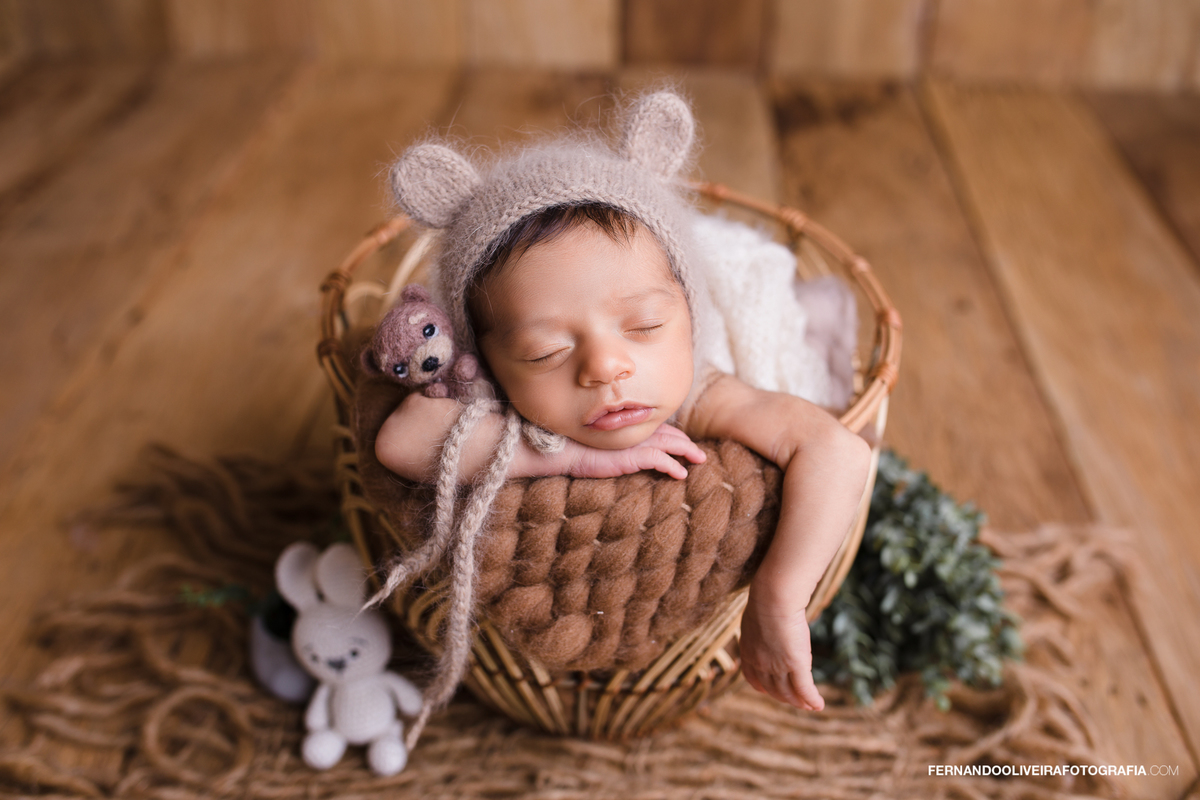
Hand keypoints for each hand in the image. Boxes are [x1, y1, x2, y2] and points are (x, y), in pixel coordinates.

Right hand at [561, 423, 705, 479]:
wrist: (564, 450)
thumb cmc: (577, 447)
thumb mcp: (602, 444)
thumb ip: (617, 443)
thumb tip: (627, 452)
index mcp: (629, 426)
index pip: (660, 427)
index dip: (675, 434)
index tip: (685, 443)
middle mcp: (635, 431)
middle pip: (670, 433)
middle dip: (686, 442)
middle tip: (699, 453)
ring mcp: (635, 442)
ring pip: (671, 443)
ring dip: (688, 451)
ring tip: (700, 460)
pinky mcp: (632, 455)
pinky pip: (660, 460)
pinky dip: (673, 466)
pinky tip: (681, 475)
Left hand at [739, 587, 823, 710]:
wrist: (774, 597)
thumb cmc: (767, 597)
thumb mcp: (758, 613)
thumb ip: (761, 624)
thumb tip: (767, 617)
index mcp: (748, 650)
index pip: (753, 677)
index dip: (762, 687)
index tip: (768, 691)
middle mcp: (760, 663)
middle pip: (772, 688)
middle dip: (783, 697)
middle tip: (794, 701)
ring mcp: (777, 666)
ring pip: (788, 692)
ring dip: (799, 702)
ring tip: (808, 706)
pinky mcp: (796, 664)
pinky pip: (804, 688)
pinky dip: (812, 699)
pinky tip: (819, 705)